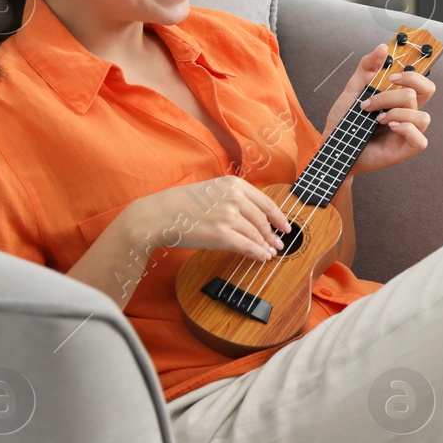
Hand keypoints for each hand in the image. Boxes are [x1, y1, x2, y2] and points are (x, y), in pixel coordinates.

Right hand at [124, 175, 292, 263]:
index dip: (278, 216)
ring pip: (256, 234)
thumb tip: (254, 216)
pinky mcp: (220, 235)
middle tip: (279, 242)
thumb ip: (233, 198)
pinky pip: (246, 246)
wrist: (157, 215)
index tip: (285, 225)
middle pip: (262, 219)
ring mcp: (228, 216)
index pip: (265, 202)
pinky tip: (262, 257)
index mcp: (233, 184)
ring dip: (266, 245)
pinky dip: (257, 253)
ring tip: (271, 252)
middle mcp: (234, 198)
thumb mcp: (211, 190)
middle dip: (273, 233)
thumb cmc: (180, 204)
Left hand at [325, 42, 434, 174]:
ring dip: (396, 112)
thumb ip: (367, 68)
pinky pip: (420, 139)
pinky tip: (389, 127)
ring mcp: (408, 132)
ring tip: (376, 119)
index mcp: (399, 100)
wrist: (333, 145)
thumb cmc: (345, 121)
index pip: (422, 84)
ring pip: (422, 116)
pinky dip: (406, 129)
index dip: (414, 75)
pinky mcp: (405, 149)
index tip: (390, 76)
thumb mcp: (353, 90)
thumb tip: (383, 48)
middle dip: (396, 93)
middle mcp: (407, 114)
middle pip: (424, 94)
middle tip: (375, 98)